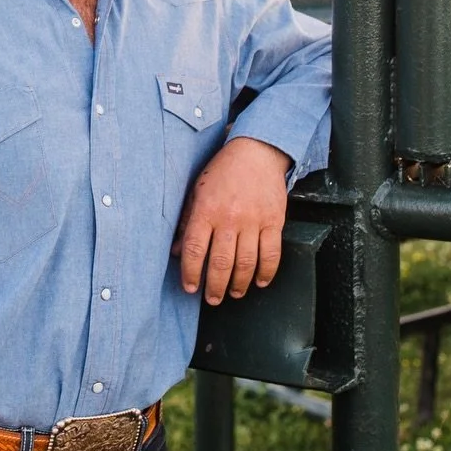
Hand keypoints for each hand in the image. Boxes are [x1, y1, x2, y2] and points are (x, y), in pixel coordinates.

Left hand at [172, 136, 292, 303]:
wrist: (256, 151)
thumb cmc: (222, 171)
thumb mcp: (197, 191)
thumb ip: (187, 221)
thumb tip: (176, 251)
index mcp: (206, 209)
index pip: (194, 249)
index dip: (190, 272)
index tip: (190, 287)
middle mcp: (229, 218)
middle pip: (220, 262)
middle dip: (214, 287)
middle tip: (212, 299)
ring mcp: (253, 221)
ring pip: (246, 263)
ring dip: (239, 284)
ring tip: (233, 293)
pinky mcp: (274, 221)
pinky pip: (271, 254)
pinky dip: (266, 273)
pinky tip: (260, 282)